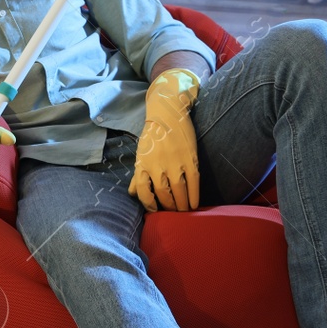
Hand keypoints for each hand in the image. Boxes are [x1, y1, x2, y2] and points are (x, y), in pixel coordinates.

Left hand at [129, 68, 200, 211]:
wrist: (167, 114)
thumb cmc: (152, 136)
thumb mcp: (140, 155)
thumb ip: (137, 175)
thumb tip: (132, 193)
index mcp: (142, 164)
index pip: (143, 191)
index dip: (149, 204)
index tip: (155, 210)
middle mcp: (157, 165)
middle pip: (163, 193)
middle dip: (169, 206)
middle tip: (173, 213)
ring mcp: (175, 163)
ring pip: (179, 190)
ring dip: (182, 204)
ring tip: (184, 211)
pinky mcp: (190, 159)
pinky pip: (193, 182)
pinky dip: (194, 196)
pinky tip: (194, 204)